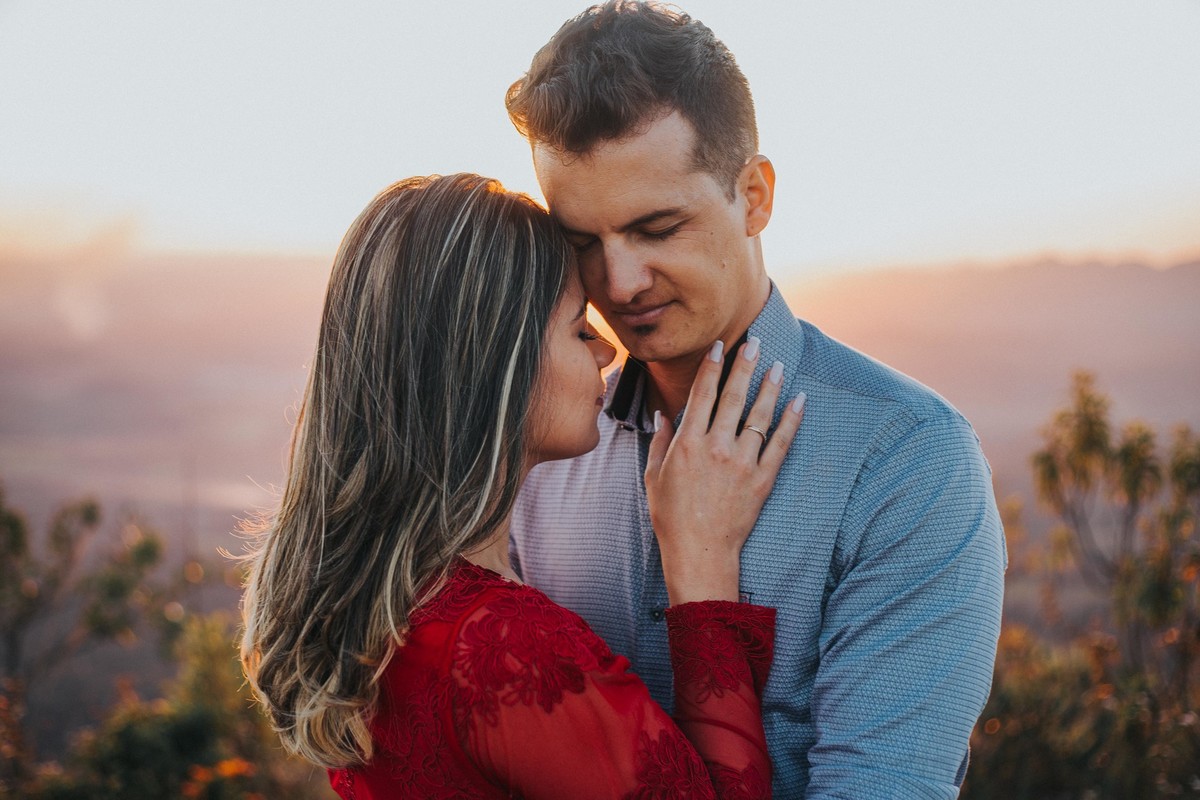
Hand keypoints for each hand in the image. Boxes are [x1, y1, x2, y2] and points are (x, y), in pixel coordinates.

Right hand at [645, 337, 804, 604]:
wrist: (699, 551)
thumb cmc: (671, 517)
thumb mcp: (653, 476)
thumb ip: (659, 441)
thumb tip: (661, 415)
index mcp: (687, 443)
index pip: (701, 395)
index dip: (711, 367)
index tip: (718, 346)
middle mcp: (715, 447)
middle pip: (733, 397)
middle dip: (744, 365)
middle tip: (754, 341)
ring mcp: (741, 462)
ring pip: (759, 415)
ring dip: (769, 386)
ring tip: (777, 364)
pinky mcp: (761, 479)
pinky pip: (780, 444)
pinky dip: (791, 421)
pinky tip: (799, 401)